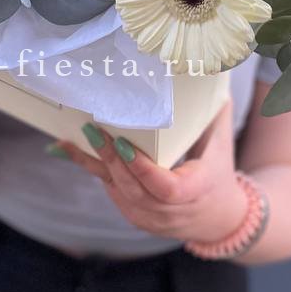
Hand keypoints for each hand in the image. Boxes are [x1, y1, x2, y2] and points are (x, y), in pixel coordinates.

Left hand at [50, 99, 247, 243]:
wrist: (220, 218)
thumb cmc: (220, 171)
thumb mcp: (221, 142)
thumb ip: (213, 111)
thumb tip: (208, 71)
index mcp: (198, 190)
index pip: (167, 189)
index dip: (143, 170)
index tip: (124, 144)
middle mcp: (173, 212)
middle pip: (135, 190)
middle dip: (111, 160)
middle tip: (93, 130)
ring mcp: (154, 220)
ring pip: (120, 194)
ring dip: (98, 164)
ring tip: (79, 137)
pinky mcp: (138, 218)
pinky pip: (113, 195)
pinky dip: (94, 171)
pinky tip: (69, 151)